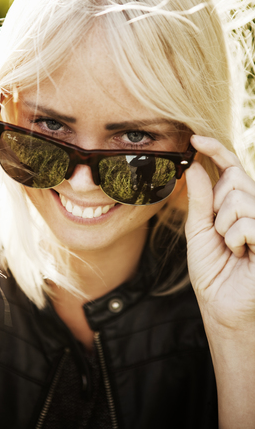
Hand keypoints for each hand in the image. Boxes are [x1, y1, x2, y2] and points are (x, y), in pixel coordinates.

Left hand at [185, 135, 254, 334]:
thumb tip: (194, 167)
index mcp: (238, 203)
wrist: (222, 304)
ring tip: (231, 247)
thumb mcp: (199, 230)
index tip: (194, 138)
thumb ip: (200, 199)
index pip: (231, 168)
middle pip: (235, 179)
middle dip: (217, 204)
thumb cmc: (212, 269)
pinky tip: (242, 255)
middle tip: (218, 231)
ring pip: (240, 199)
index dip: (215, 150)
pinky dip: (235, 240)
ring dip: (224, 226)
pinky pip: (248, 222)